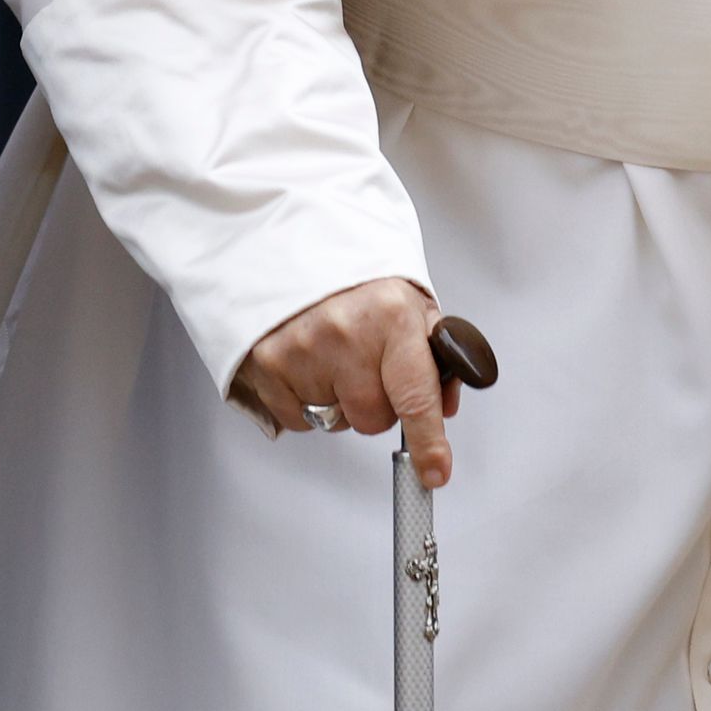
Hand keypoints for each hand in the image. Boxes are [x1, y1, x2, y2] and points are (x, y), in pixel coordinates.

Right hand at [236, 277, 460, 489]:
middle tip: (366, 364)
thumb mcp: (407, 298)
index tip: (435, 470)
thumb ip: (433, 352)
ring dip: (338, 401)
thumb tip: (444, 407)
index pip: (416, 395)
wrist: (286, 239)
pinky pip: (299, 420)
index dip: (428, 440)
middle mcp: (346, 334)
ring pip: (335, 422)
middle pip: (373, 418)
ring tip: (332, 356)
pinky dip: (305, 402)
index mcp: (391, 315)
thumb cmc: (353, 274)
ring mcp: (302, 351)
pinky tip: (306, 363)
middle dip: (376, 404)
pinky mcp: (266, 365)